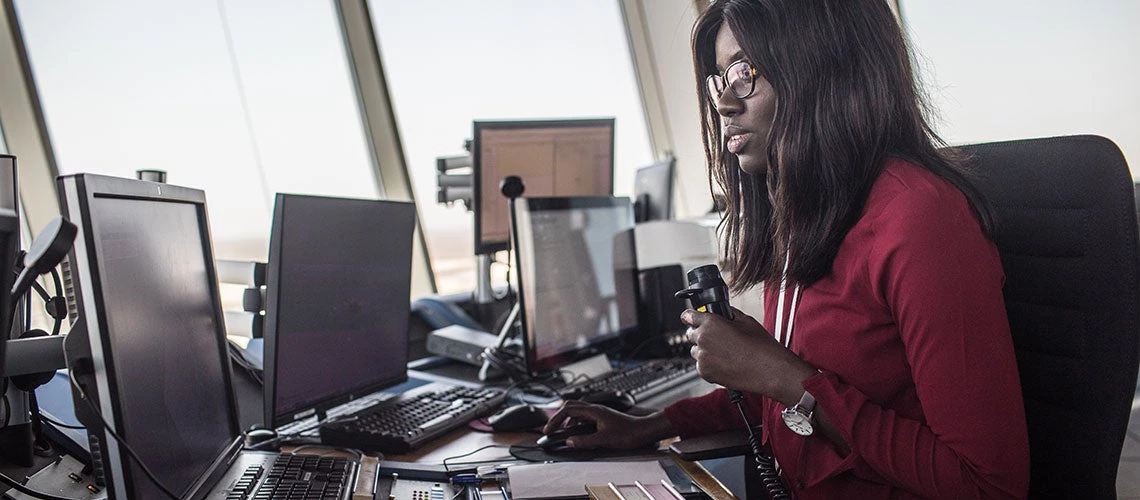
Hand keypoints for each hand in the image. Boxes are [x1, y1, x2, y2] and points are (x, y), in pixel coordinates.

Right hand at [542, 401, 674, 449]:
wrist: (644, 431)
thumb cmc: (629, 433)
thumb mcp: (604, 440)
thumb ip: (585, 441)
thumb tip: (569, 441)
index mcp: (594, 410)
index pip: (568, 410)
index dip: (555, 419)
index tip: (548, 429)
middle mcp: (595, 409)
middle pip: (570, 407)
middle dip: (559, 417)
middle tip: (552, 429)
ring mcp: (599, 413)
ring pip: (577, 413)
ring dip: (568, 422)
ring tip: (563, 434)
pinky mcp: (602, 419)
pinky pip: (584, 418)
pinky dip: (577, 425)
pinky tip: (578, 435)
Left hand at [683, 307, 816, 405]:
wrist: (769, 371)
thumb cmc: (761, 346)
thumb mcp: (746, 320)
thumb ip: (728, 314)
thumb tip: (722, 313)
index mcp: (711, 322)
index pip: (688, 316)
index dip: (690, 317)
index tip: (690, 319)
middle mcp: (703, 339)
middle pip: (690, 334)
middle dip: (700, 334)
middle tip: (716, 338)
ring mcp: (703, 357)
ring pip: (695, 351)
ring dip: (704, 350)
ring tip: (724, 352)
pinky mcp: (705, 373)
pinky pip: (701, 365)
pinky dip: (709, 364)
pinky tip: (725, 363)